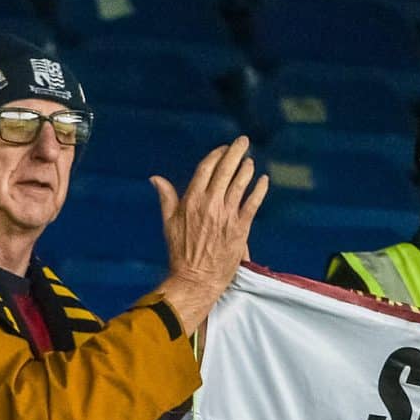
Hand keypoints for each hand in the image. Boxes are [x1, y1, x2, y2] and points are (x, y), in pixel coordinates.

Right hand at [152, 137, 268, 332]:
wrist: (197, 278)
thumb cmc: (180, 252)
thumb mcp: (169, 222)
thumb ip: (166, 197)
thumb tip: (155, 178)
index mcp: (191, 200)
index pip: (206, 169)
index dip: (216, 156)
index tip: (223, 148)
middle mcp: (210, 204)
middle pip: (225, 171)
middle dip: (235, 153)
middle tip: (243, 141)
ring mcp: (227, 216)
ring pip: (240, 185)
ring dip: (247, 170)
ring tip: (251, 160)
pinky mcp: (241, 229)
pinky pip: (253, 204)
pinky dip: (259, 191)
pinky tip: (264, 181)